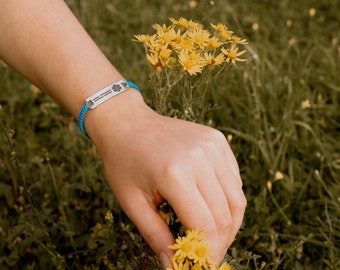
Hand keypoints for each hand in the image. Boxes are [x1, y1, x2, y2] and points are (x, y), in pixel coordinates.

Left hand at [86, 90, 246, 267]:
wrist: (128, 123)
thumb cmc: (124, 163)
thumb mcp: (132, 203)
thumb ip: (156, 237)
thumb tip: (174, 266)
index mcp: (175, 173)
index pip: (205, 225)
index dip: (208, 252)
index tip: (202, 265)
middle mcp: (200, 157)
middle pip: (226, 214)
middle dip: (221, 242)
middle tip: (209, 254)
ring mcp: (213, 145)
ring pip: (236, 198)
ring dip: (229, 223)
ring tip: (214, 235)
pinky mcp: (218, 140)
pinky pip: (233, 179)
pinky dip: (227, 199)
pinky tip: (212, 205)